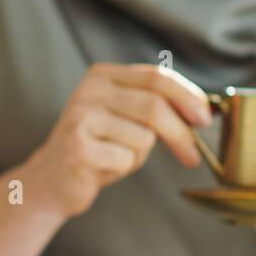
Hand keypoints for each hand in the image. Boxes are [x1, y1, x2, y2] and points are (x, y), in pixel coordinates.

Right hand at [22, 63, 211, 217]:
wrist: (51, 180)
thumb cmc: (97, 149)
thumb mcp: (125, 118)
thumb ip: (154, 105)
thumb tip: (203, 111)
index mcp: (102, 75)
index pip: (157, 77)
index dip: (188, 97)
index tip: (205, 119)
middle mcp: (89, 91)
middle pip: (154, 106)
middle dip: (180, 134)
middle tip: (192, 156)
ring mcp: (81, 118)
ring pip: (143, 137)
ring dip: (139, 156)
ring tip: (115, 158)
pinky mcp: (77, 147)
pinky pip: (126, 159)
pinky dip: (122, 170)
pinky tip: (102, 169)